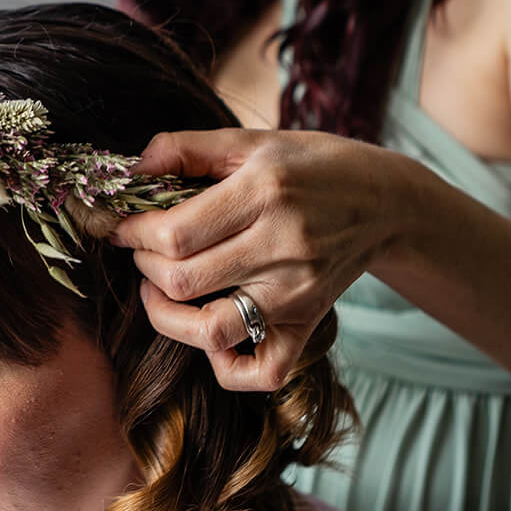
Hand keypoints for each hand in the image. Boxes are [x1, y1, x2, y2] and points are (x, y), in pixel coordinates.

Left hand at [111, 128, 411, 390]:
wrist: (386, 202)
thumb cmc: (313, 165)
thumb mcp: (252, 139)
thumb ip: (186, 148)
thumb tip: (131, 169)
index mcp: (264, 192)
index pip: (174, 233)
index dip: (133, 234)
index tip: (123, 226)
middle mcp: (282, 247)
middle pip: (183, 281)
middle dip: (143, 267)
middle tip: (141, 251)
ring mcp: (297, 293)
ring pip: (211, 331)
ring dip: (166, 317)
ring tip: (158, 291)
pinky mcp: (308, 323)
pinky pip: (262, 370)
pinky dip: (225, 366)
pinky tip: (208, 336)